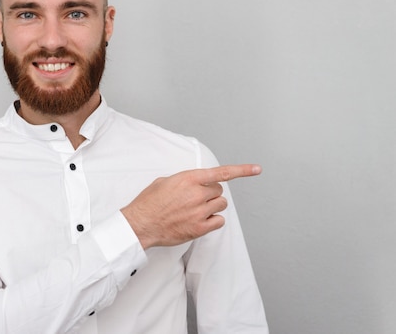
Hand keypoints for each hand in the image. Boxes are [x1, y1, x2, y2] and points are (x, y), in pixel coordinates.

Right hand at [121, 164, 260, 248]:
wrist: (141, 224)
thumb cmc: (149, 203)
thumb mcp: (164, 181)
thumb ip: (184, 180)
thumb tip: (194, 183)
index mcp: (188, 179)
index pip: (221, 173)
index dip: (242, 170)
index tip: (257, 169)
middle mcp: (196, 194)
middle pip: (219, 191)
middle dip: (210, 193)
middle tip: (194, 199)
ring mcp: (199, 211)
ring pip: (220, 205)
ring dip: (211, 206)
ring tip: (194, 210)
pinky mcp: (200, 228)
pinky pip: (219, 221)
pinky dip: (213, 220)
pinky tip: (199, 220)